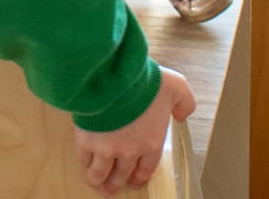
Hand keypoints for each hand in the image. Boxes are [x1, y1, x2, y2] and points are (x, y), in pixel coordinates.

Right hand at [75, 67, 195, 195]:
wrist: (116, 79)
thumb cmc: (146, 83)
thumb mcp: (176, 88)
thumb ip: (184, 103)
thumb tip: (182, 114)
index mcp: (151, 142)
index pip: (147, 169)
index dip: (139, 177)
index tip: (134, 182)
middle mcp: (130, 152)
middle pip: (122, 175)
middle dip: (117, 183)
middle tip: (112, 189)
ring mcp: (107, 149)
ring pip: (101, 173)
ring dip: (98, 180)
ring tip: (96, 184)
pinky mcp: (87, 141)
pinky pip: (85, 159)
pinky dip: (85, 163)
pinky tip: (85, 164)